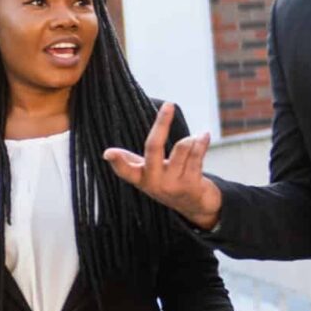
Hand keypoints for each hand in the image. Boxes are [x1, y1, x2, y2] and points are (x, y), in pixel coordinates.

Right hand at [103, 102, 222, 229]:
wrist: (193, 204)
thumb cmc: (166, 182)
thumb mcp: (146, 173)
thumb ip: (129, 161)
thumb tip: (107, 153)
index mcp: (140, 178)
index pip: (125, 170)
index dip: (117, 161)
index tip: (108, 153)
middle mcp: (155, 182)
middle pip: (154, 147)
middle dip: (162, 124)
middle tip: (169, 105)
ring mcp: (173, 184)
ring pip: (182, 148)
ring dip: (190, 139)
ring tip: (195, 137)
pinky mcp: (192, 184)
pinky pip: (197, 155)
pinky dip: (201, 142)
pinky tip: (203, 136)